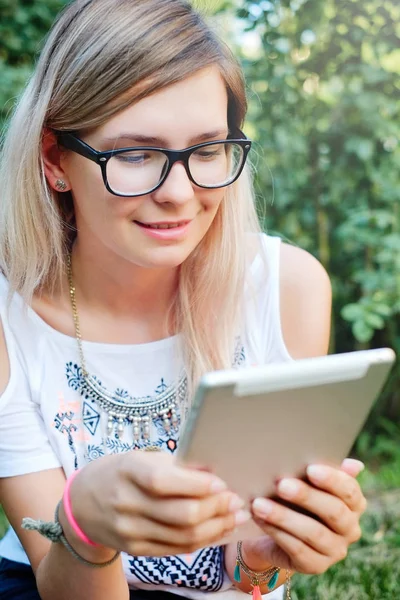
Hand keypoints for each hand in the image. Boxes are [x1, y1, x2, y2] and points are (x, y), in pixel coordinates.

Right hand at [69, 452, 249, 556]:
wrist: (81, 504)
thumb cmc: (119, 472)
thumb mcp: (141, 458)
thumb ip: (176, 464)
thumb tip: (214, 469)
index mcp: (128, 471)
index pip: (163, 482)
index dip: (196, 484)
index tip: (221, 482)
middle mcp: (127, 503)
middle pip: (180, 514)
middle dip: (216, 509)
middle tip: (236, 500)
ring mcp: (130, 531)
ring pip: (183, 537)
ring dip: (216, 527)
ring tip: (235, 516)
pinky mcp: (136, 549)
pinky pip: (175, 549)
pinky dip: (201, 541)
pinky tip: (217, 530)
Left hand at [246, 459, 366, 574]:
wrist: (277, 530)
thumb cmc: (295, 498)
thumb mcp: (307, 482)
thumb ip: (324, 471)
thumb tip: (354, 464)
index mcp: (355, 504)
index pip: (350, 491)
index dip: (332, 480)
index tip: (310, 468)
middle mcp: (351, 529)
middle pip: (334, 512)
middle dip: (307, 497)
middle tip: (282, 484)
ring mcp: (335, 551)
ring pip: (313, 532)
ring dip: (284, 516)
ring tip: (260, 503)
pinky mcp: (316, 566)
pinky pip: (297, 549)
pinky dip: (276, 532)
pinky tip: (259, 518)